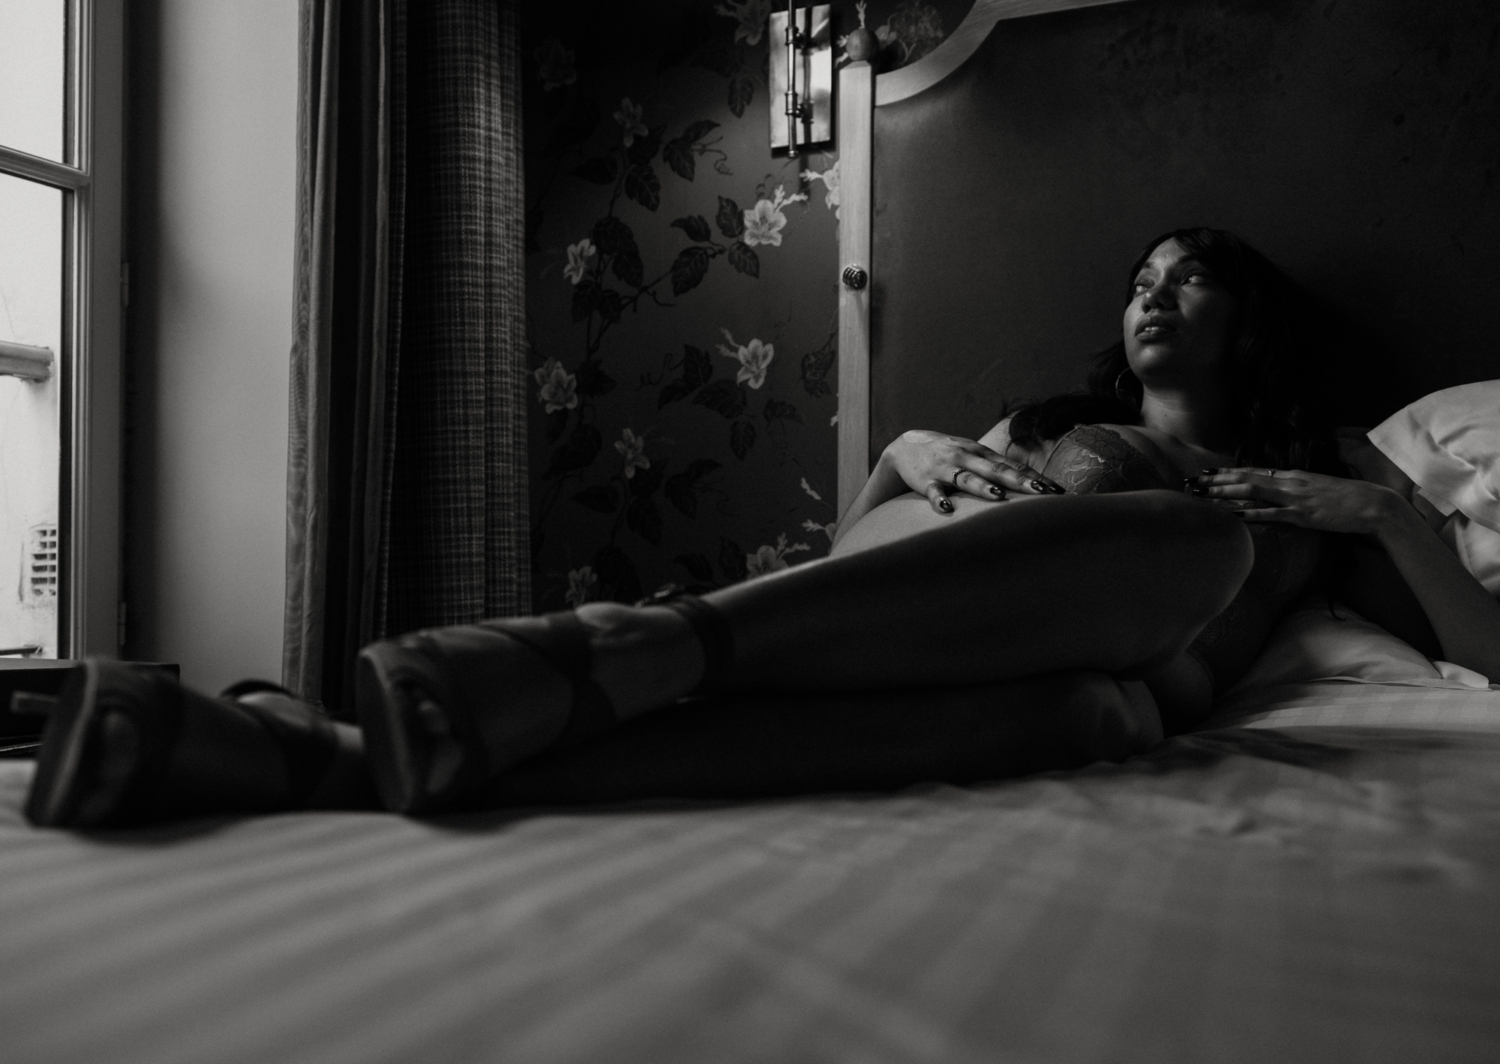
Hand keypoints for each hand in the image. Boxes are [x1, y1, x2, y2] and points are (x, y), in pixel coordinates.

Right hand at [886, 429, 1064, 513]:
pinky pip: (934, 492)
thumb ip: (998, 468)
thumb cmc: (949, 455)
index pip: (1013, 466)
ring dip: (983, 487)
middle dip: (1019, 481)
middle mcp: (967, 457)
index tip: (1057, 491)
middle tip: (1041, 492)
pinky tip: (947, 509)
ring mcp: (946, 468)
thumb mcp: (974, 456)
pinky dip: (940, 500)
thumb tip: (1032, 484)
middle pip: (997, 470)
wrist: (906, 447)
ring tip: (998, 496)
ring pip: (967, 478)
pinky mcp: (926, 480)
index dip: (1034, 478)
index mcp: (982, 453)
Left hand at [1188, 467, 1402, 533]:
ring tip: (1202, 496)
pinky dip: (1251, 513)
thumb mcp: (1317, 489)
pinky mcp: (1304, 514)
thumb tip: (1278, 492)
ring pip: (1253, 491)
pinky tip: (1233, 516)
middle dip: (1216, 481)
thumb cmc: (1348, 499)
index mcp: (1293, 476)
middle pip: (1245, 477)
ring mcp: (1296, 497)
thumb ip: (1296, 489)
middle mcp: (1290, 482)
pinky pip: (1272, 513)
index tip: (1205, 473)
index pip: (1253, 471)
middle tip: (1191, 482)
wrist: (1375, 504)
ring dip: (1225, 493)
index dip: (1227, 472)